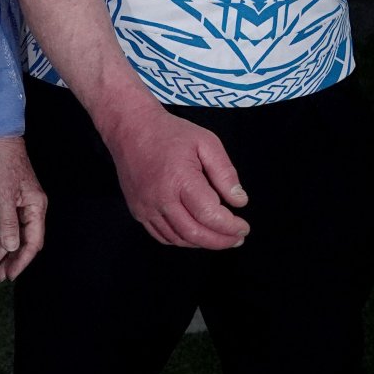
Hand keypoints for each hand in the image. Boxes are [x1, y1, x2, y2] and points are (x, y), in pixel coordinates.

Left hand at [0, 134, 46, 281]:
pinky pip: (2, 223)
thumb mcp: (3, 194)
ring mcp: (18, 205)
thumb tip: (11, 247)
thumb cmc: (3, 163)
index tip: (10, 274)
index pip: (33, 241)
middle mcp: (30, 208)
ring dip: (0, 250)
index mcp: (36, 207)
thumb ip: (7, 222)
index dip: (22, 260)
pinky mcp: (7, 200)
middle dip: (10, 258)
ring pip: (11, 234)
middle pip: (22, 240)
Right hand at [103, 93, 248, 249]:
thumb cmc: (170, 133)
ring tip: (220, 237)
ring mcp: (146, 207)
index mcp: (180, 179)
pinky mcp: (138, 211)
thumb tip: (239, 201)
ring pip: (179, 239)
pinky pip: (162, 236)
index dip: (230, 226)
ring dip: (202, 243)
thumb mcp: (206, 142)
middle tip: (237, 238)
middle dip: (220, 241)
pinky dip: (182, 240)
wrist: (131, 129)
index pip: (209, 215)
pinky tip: (196, 234)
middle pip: (194, 234)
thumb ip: (225, 173)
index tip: (243, 227)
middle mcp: (161, 198)